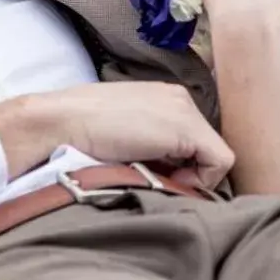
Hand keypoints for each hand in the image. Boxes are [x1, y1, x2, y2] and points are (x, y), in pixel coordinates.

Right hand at [0, 83, 234, 189]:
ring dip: (191, 176)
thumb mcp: (122, 136)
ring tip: (157, 179)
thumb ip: (150, 148)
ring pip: (215, 156)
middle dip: (188, 171)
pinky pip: (220, 162)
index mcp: (164, 98)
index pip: (193, 140)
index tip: (157, 178)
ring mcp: (185, 111)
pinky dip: (201, 181)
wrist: (60, 122)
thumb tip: (172, 178)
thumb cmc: (80, 134)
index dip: (182, 166)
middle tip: (157, 180)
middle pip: (206, 147)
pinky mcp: (187, 128)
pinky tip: (169, 181)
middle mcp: (180, 98)